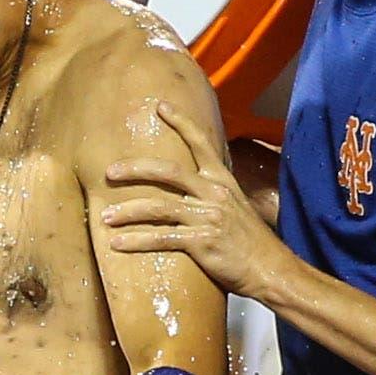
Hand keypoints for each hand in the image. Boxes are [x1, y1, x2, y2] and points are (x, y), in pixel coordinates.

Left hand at [100, 99, 288, 299]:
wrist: (270, 269)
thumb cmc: (251, 242)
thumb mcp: (236, 208)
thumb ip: (212, 195)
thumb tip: (189, 189)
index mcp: (222, 181)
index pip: (201, 143)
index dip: (181, 122)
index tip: (160, 105)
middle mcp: (214, 193)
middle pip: (168, 171)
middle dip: (135, 169)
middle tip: (109, 171)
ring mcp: (208, 216)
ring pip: (158, 207)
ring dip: (127, 211)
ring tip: (105, 217)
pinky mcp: (202, 242)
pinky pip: (161, 239)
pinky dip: (135, 241)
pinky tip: (116, 244)